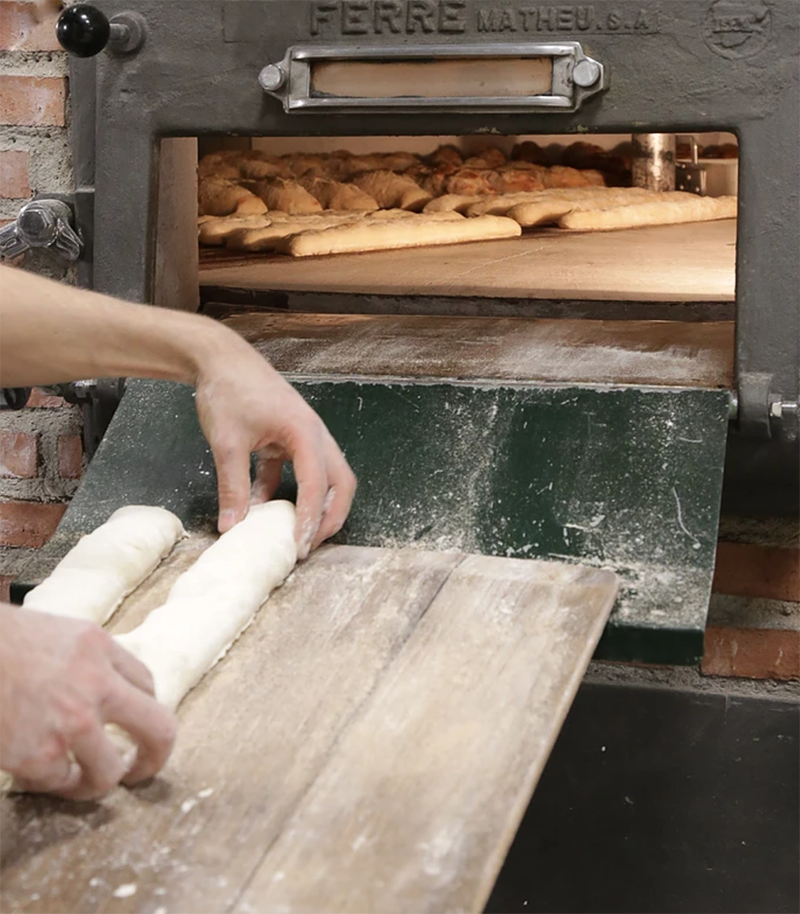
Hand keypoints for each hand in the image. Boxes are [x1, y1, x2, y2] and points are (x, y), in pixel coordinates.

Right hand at [0, 604, 176, 800]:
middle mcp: (95, 685)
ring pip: (108, 771)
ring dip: (96, 782)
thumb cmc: (0, 643)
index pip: (147, 685)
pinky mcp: (38, 756)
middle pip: (158, 729)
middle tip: (143, 770)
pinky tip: (31, 770)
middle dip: (156, 757)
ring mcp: (70, 723)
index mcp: (99, 648)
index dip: (141, 708)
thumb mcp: (58, 634)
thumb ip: (91, 659)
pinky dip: (49, 782)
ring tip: (81, 782)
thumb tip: (113, 691)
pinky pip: (60, 782)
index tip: (132, 726)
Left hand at [194, 335, 356, 558]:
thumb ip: (233, 486)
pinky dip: (287, 492)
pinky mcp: (288, 438)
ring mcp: (303, 436)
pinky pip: (298, 471)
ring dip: (315, 505)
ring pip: (325, 478)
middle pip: (340, 483)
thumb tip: (232, 526)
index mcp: (305, 433)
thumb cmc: (228, 391)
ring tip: (297, 532)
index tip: (300, 546)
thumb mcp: (227, 442)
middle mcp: (313, 435)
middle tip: (311, 545)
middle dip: (331, 516)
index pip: (318, 484)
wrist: (218, 358)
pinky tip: (261, 506)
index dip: (312, 519)